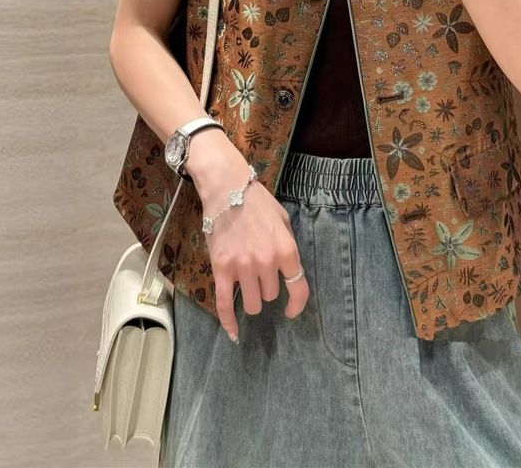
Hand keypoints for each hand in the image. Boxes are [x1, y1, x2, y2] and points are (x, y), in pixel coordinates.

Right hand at [185, 134, 309, 342]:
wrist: (227, 188)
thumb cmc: (257, 202)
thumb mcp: (283, 220)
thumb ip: (287, 246)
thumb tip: (289, 270)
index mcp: (286, 250)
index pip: (298, 288)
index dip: (297, 304)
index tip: (291, 311)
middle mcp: (267, 262)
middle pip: (270, 295)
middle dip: (267, 287)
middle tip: (258, 272)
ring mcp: (243, 267)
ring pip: (252, 303)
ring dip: (251, 298)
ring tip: (246, 284)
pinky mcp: (222, 269)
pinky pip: (225, 304)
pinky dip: (229, 322)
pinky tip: (233, 334)